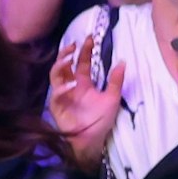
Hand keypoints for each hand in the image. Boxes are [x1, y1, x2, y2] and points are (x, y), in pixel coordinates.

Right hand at [47, 35, 127, 159]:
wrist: (92, 140)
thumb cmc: (101, 121)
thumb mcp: (112, 98)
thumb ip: (116, 81)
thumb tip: (123, 61)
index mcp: (83, 83)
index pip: (81, 62)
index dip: (85, 50)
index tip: (89, 38)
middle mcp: (70, 86)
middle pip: (64, 65)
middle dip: (66, 53)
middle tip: (73, 45)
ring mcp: (62, 95)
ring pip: (55, 75)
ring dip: (60, 66)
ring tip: (69, 59)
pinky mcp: (57, 106)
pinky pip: (56, 94)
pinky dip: (62, 89)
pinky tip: (71, 85)